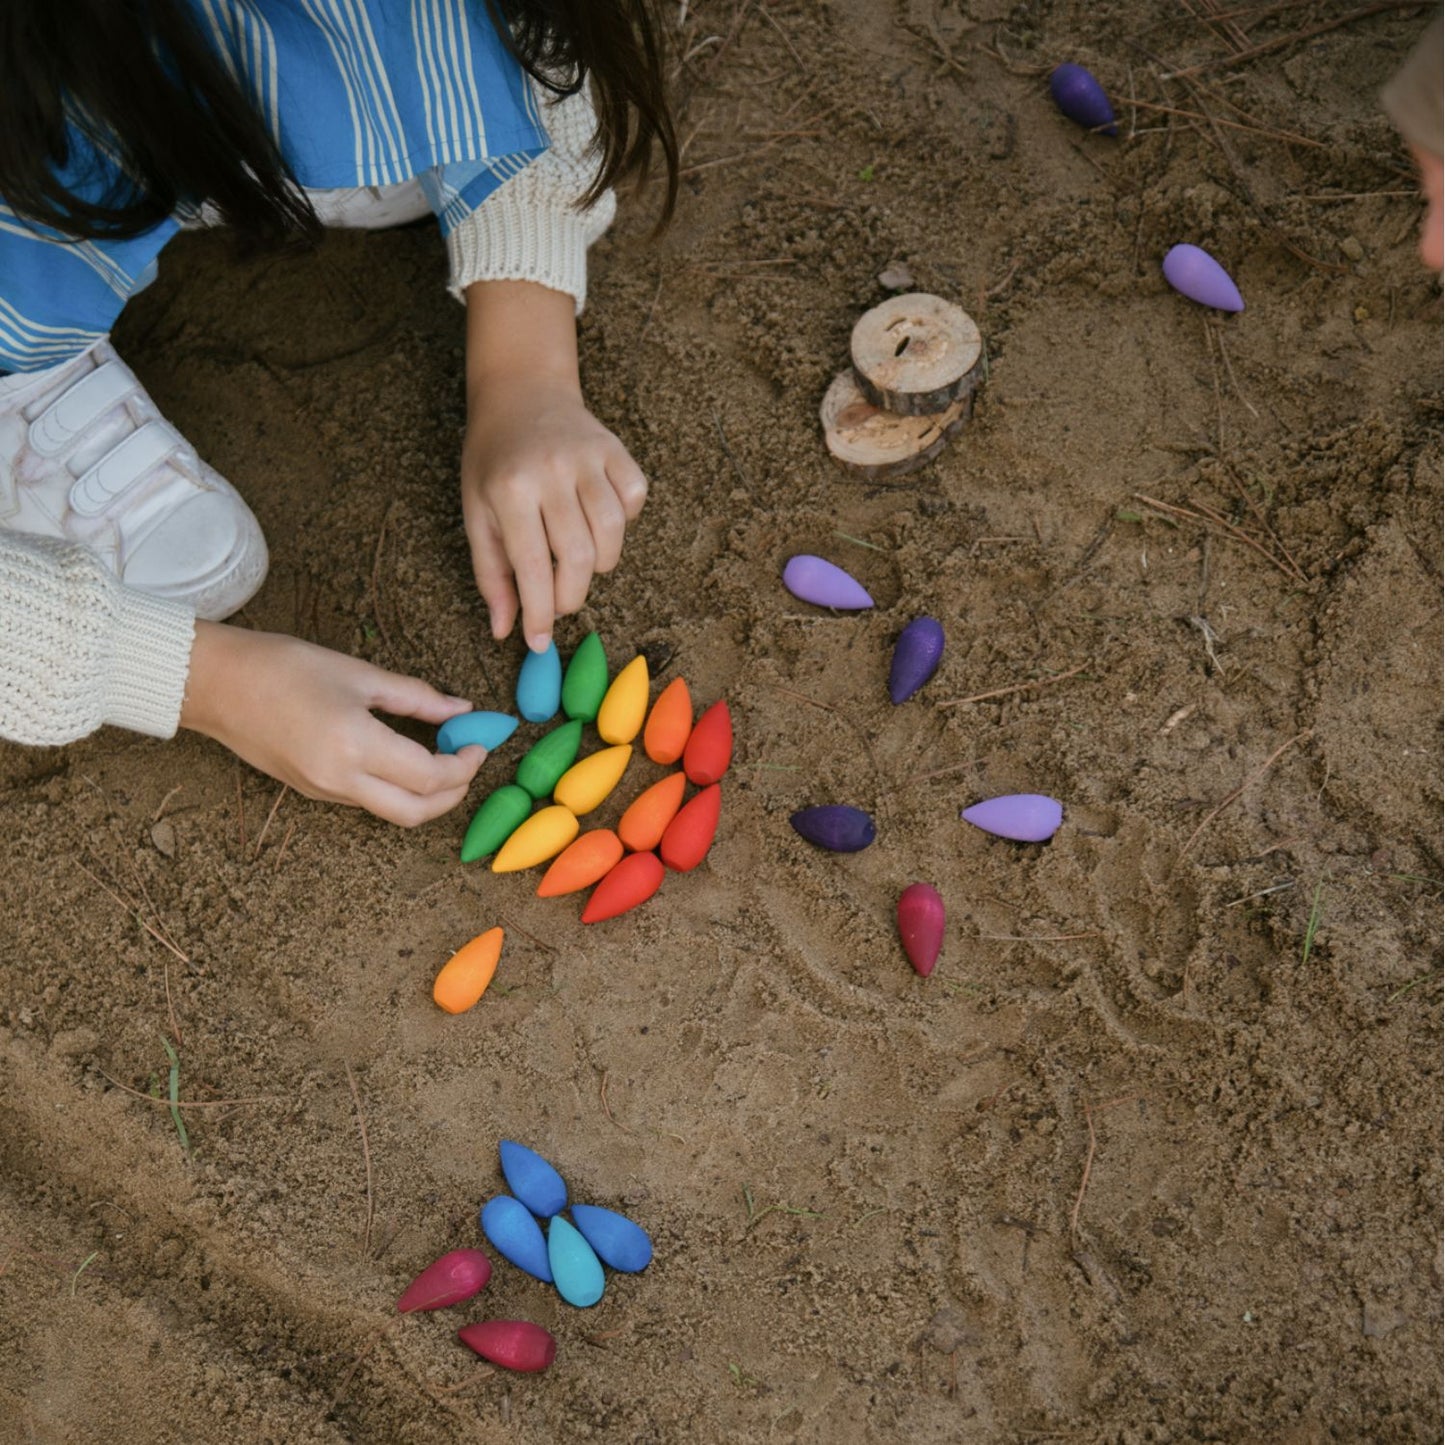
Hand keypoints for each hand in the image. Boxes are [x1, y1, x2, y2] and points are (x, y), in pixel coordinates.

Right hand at [179, 623, 485, 825]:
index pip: (431, 777)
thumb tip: (462, 710)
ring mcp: (323, 791)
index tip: (478, 742)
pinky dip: (396, 789)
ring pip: (392, 813)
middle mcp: (340, 780)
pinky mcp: (311, 791)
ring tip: (439, 754)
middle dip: (454, 793)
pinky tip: (403, 758)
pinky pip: (366, 802)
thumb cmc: (281, 666)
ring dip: (426, 795)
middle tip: (467, 759)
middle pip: (417, 812)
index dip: (464, 764)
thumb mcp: (358, 673)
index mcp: (355, 746)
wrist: (213, 684)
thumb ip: (416, 696)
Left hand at [462, 375, 645, 650]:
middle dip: (571, 596)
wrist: (520, 392)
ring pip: (612, 535)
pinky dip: (624, 520)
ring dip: (600, 564)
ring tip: (578, 559)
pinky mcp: (615, 449)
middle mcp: (551, 472)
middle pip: (578, 558)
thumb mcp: (476, 513)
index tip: (539, 641)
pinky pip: (635, 500)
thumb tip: (505, 629)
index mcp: (510, 490)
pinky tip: (600, 518)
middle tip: (560, 600)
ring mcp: (588, 457)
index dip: (539, 613)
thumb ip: (491, 573)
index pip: (531, 568)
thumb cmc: (493, 461)